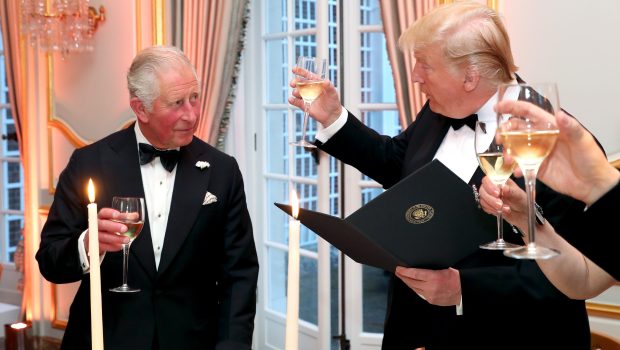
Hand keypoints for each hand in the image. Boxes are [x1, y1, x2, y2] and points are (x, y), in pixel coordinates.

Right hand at [84, 208, 129, 254]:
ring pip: (103, 236)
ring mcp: (93, 235)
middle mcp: (96, 225)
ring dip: (116, 238)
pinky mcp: (95, 245)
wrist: (96, 239)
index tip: (118, 214)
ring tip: (126, 240)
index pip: (103, 212)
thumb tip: (135, 215)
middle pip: (102, 224)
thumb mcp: (115, 221)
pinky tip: (120, 246)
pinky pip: (103, 246)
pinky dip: (112, 247)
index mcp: (101, 217)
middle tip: (125, 229)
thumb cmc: (108, 227)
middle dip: (114, 226)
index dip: (110, 213)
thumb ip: (124, 218)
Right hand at [288, 67, 342, 126]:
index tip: (294, 69)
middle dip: (295, 82)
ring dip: (295, 92)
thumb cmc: (333, 102)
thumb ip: (329, 87)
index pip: (308, 76)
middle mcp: (310, 89)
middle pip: (300, 83)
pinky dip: (292, 100)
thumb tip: (326, 81)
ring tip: (296, 93)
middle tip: (293, 83)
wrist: (331, 115)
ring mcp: (306, 97)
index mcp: (316, 83)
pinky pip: (296, 102)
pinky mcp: (304, 105)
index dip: (301, 72)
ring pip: (297, 92)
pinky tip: (291, 99)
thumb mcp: (333, 93)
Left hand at [394, 266, 460, 305]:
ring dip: (408, 283)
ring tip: (403, 278)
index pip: (414, 274)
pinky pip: (420, 294)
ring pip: (414, 289)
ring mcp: (430, 295)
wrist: (464, 291)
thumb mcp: (445, 268)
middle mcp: (430, 287)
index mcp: (434, 277)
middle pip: (412, 282)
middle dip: (403, 277)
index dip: (404, 271)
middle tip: (398, 272)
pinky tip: (412, 286)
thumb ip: (431, 269)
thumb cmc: (457, 278)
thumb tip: (420, 267)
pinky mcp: (432, 300)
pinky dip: (415, 289)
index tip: (398, 269)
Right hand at [479, 177, 528, 235]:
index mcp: (500, 181)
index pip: (487, 179)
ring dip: (492, 205)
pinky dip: (492, 210)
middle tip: (500, 204)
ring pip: (483, 199)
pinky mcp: (489, 205)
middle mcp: (493, 187)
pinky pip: (484, 207)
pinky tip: (500, 212)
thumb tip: (503, 187)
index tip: (497, 193)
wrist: (523, 214)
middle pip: (482, 190)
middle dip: (491, 198)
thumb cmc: (522, 201)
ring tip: (504, 209)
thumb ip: (511, 191)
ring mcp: (490, 197)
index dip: (490, 186)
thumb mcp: (519, 195)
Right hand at [495, 100, 619, 205]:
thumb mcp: (583, 141)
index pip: (529, 113)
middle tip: (500, 137)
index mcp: (551, 127)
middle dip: (504, 131)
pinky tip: (518, 171)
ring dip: (507, 150)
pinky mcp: (535, 167)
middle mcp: (541, 138)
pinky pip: (520, 165)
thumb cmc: (591, 160)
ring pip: (514, 147)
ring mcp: (537, 153)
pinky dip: (515, 168)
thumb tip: (560, 115)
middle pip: (516, 129)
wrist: (592, 185)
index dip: (513, 107)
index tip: (499, 106)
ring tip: (508, 158)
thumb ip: (571, 127)